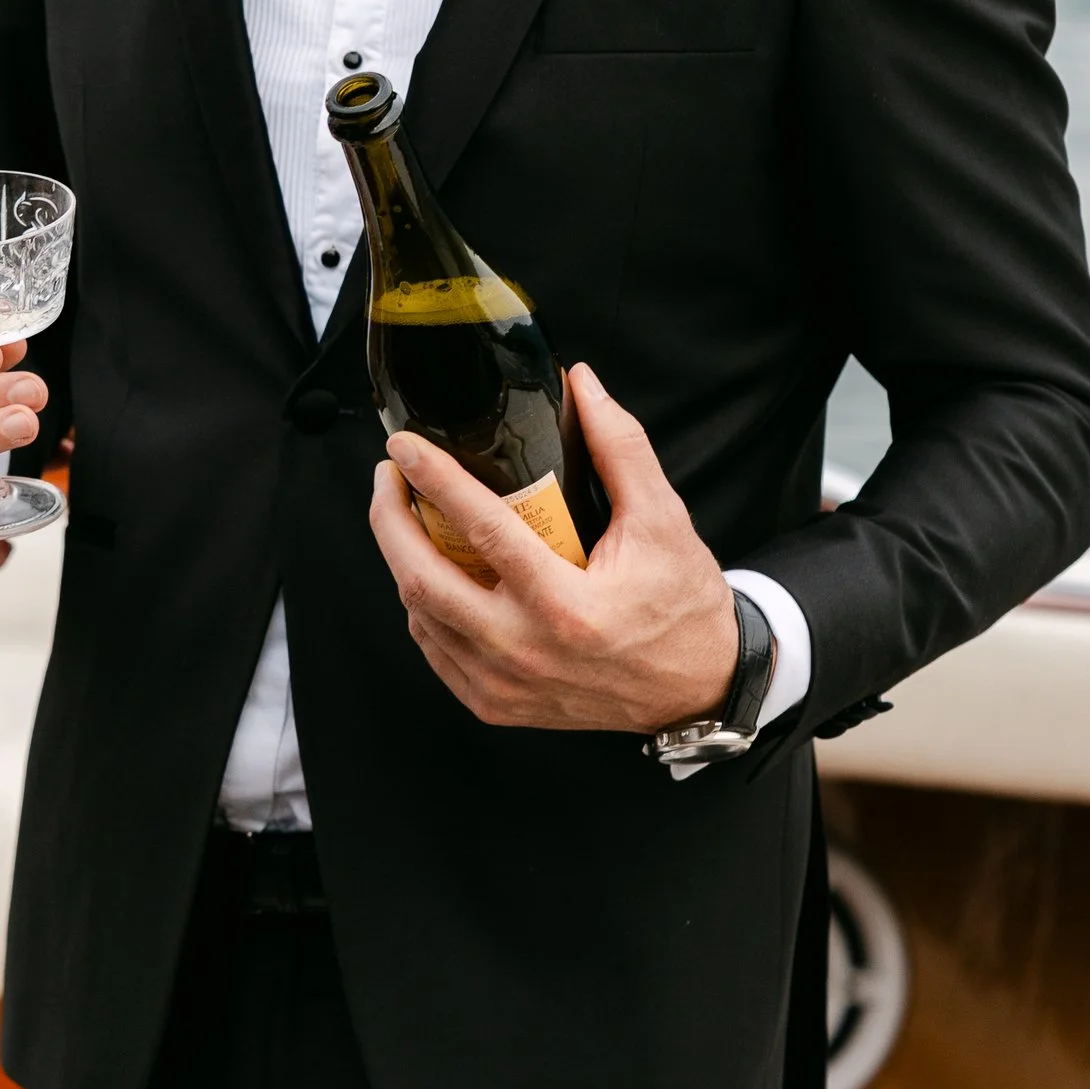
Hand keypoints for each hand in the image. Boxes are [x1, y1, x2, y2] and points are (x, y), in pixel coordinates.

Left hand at [369, 365, 738, 732]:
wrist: (699, 687)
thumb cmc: (681, 604)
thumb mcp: (661, 520)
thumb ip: (620, 447)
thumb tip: (581, 382)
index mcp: (566, 605)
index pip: (481, 528)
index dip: (434, 479)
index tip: (404, 447)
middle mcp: (525, 651)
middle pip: (422, 580)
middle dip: (390, 520)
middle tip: (390, 477)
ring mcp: (505, 686)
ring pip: (420, 616)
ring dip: (402, 561)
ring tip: (407, 516)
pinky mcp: (496, 706)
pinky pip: (435, 651)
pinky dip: (422, 607)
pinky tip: (431, 573)